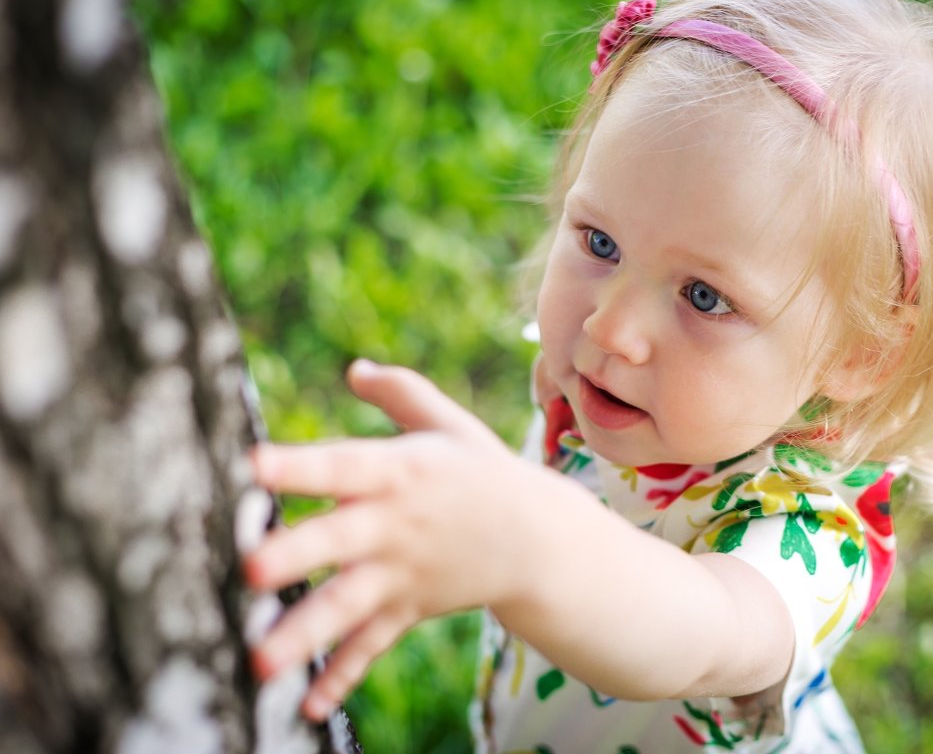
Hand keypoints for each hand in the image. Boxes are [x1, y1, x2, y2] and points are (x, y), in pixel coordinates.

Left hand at [242, 360, 532, 720]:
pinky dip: (343, 675)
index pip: (343, 464)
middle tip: (248, 570)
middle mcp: (394, 524)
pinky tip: (309, 707)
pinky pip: (373, 644)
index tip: (252, 465)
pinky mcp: (409, 608)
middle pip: (338, 540)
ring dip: (305, 633)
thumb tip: (354, 368)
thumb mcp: (450, 424)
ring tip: (259, 661)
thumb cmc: (484, 472)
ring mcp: (402, 573)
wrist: (541, 540)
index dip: (299, 464)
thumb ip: (401, 392)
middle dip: (294, 556)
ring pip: (347, 605)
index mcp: (398, 472)